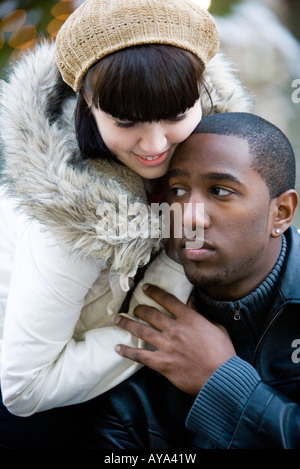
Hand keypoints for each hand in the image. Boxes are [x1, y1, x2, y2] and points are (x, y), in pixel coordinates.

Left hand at [114, 284, 235, 394]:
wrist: (220, 378)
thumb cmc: (222, 353)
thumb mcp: (216, 327)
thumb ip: (200, 314)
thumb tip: (192, 301)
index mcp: (189, 318)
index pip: (167, 300)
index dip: (154, 292)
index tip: (145, 288)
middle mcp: (175, 329)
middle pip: (150, 313)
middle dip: (138, 308)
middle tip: (132, 307)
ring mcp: (167, 346)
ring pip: (141, 330)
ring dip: (127, 324)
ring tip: (118, 319)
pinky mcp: (162, 363)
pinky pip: (140, 355)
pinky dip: (127, 351)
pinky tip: (118, 348)